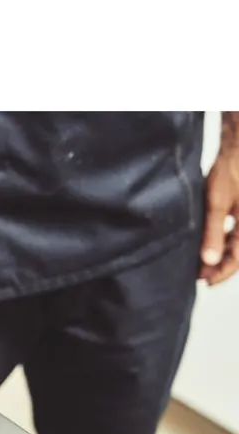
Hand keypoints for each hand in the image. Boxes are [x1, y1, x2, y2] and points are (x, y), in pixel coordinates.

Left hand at [200, 146, 238, 286]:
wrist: (238, 150)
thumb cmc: (230, 172)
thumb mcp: (217, 203)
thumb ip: (213, 232)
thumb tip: (209, 262)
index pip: (238, 260)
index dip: (222, 274)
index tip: (206, 282)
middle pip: (238, 254)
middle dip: (219, 267)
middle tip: (199, 276)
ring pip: (237, 244)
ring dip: (220, 255)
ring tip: (200, 264)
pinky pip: (236, 232)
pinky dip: (223, 241)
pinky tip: (208, 244)